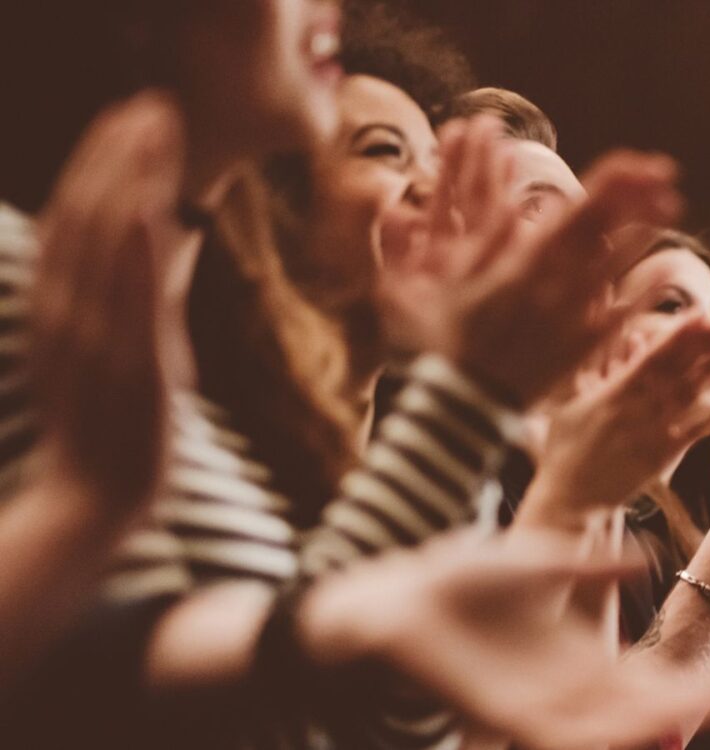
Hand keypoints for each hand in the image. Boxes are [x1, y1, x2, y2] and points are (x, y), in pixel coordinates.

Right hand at [30, 91, 184, 507]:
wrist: (95, 501)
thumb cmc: (113, 424)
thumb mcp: (121, 344)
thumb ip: (135, 292)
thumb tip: (165, 239)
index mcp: (61, 307)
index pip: (74, 219)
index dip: (98, 164)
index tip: (129, 118)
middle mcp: (68, 313)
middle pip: (86, 217)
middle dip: (117, 155)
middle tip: (152, 105)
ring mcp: (96, 338)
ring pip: (104, 244)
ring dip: (128, 181)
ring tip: (155, 131)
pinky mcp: (130, 366)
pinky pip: (129, 300)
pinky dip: (136, 252)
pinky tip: (151, 208)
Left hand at [299, 532, 709, 749]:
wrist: (385, 598)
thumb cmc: (455, 582)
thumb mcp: (538, 564)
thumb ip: (588, 566)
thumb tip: (646, 557)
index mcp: (573, 660)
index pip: (643, 679)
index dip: (688, 681)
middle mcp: (561, 690)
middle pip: (637, 707)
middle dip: (687, 703)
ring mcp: (531, 706)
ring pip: (605, 725)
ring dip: (651, 718)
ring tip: (700, 705)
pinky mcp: (497, 713)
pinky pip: (554, 734)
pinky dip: (594, 734)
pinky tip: (627, 727)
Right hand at [385, 116, 683, 406]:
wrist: (462, 405)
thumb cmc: (444, 340)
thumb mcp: (443, 281)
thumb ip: (477, 240)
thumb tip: (507, 205)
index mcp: (525, 262)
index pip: (579, 211)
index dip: (615, 184)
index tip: (641, 163)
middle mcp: (556, 286)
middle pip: (607, 233)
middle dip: (638, 198)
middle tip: (667, 175)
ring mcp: (573, 318)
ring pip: (619, 268)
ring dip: (646, 234)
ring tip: (670, 207)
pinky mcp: (583, 348)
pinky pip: (622, 316)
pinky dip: (646, 293)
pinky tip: (665, 274)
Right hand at [518, 307, 709, 528]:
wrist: (571, 499)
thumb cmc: (566, 447)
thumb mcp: (570, 400)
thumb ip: (594, 366)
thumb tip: (619, 334)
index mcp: (612, 394)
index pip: (650, 358)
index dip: (676, 335)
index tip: (699, 313)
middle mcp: (635, 410)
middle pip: (675, 371)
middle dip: (701, 344)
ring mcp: (651, 433)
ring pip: (687, 397)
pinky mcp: (662, 457)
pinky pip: (692, 432)